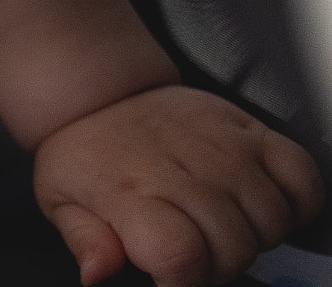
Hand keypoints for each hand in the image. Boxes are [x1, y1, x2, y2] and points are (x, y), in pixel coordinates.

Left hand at [35, 84, 322, 286]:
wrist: (102, 95)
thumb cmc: (86, 154)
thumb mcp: (61, 200)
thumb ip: (85, 241)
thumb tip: (97, 272)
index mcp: (130, 191)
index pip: (180, 255)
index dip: (182, 279)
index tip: (170, 274)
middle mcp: (181, 168)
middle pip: (234, 248)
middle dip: (218, 264)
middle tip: (194, 248)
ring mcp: (221, 148)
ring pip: (271, 222)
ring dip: (253, 237)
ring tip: (219, 224)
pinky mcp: (250, 130)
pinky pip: (301, 176)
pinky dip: (295, 201)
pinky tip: (259, 204)